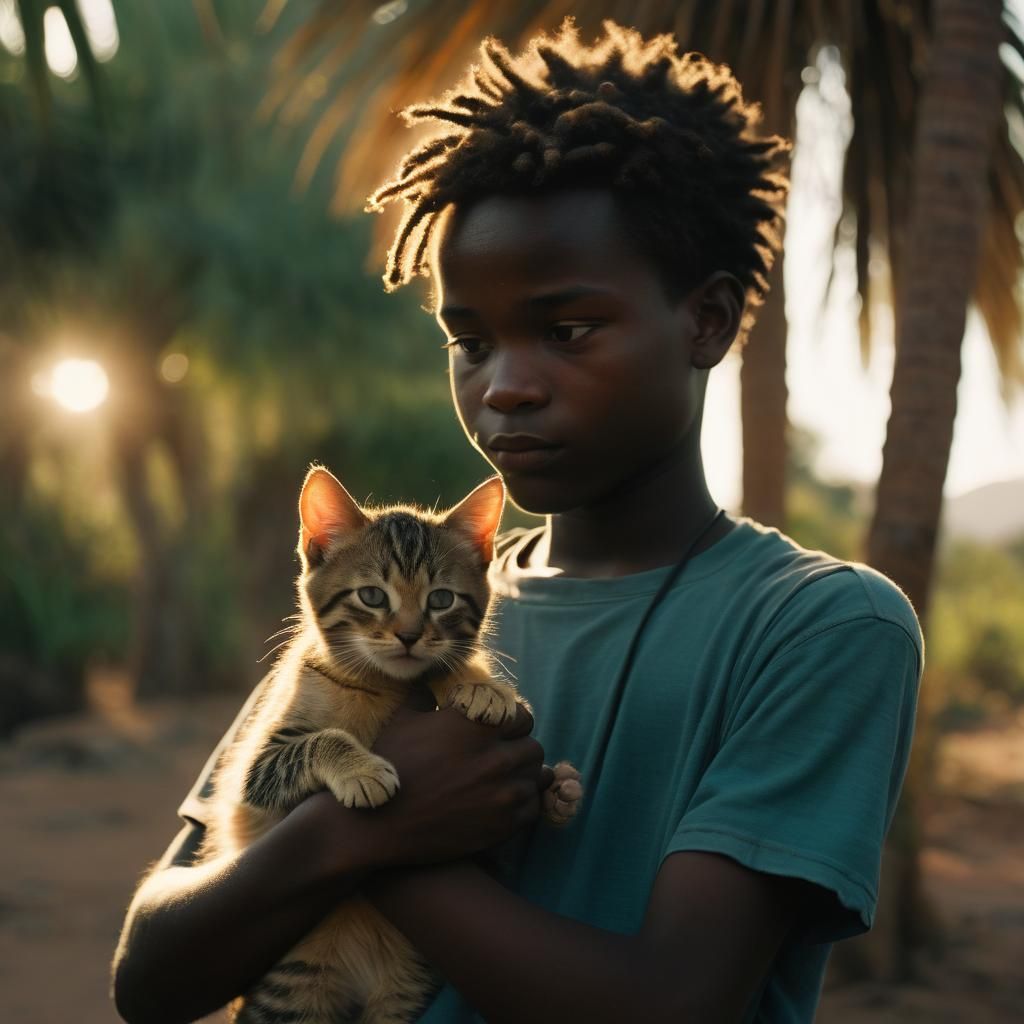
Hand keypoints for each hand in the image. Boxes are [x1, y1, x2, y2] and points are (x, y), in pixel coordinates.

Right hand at [365, 697, 547, 866]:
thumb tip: (429, 680)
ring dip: (521, 777)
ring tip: (500, 780)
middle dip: (518, 751)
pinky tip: (500, 803)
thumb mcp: (404, 720)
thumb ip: (425, 695)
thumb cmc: (390, 766)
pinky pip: (532, 808)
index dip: (511, 723)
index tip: (498, 732)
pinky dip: (521, 805)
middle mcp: (496, 756)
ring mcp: (503, 793)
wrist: (380, 823)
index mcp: (477, 725)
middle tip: (499, 758)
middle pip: (532, 747)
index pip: (522, 716)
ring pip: (535, 777)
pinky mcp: (503, 825)